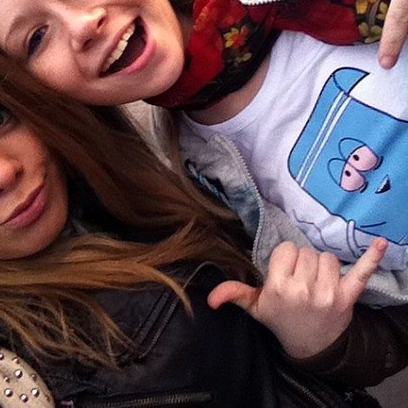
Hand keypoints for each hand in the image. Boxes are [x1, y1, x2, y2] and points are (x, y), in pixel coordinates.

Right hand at [208, 238, 386, 358]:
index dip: (284, 260)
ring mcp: (328, 293)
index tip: (284, 273)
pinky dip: (372, 258)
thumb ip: (234, 295)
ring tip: (316, 282)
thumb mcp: (256, 309)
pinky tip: (381, 243)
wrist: (312, 347)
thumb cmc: (282, 321)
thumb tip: (209, 299)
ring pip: (326, 258)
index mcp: (279, 288)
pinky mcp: (348, 296)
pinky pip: (361, 273)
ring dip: (322, 266)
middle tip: (300, 281)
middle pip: (306, 252)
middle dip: (302, 263)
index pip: (285, 250)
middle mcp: (303, 289)